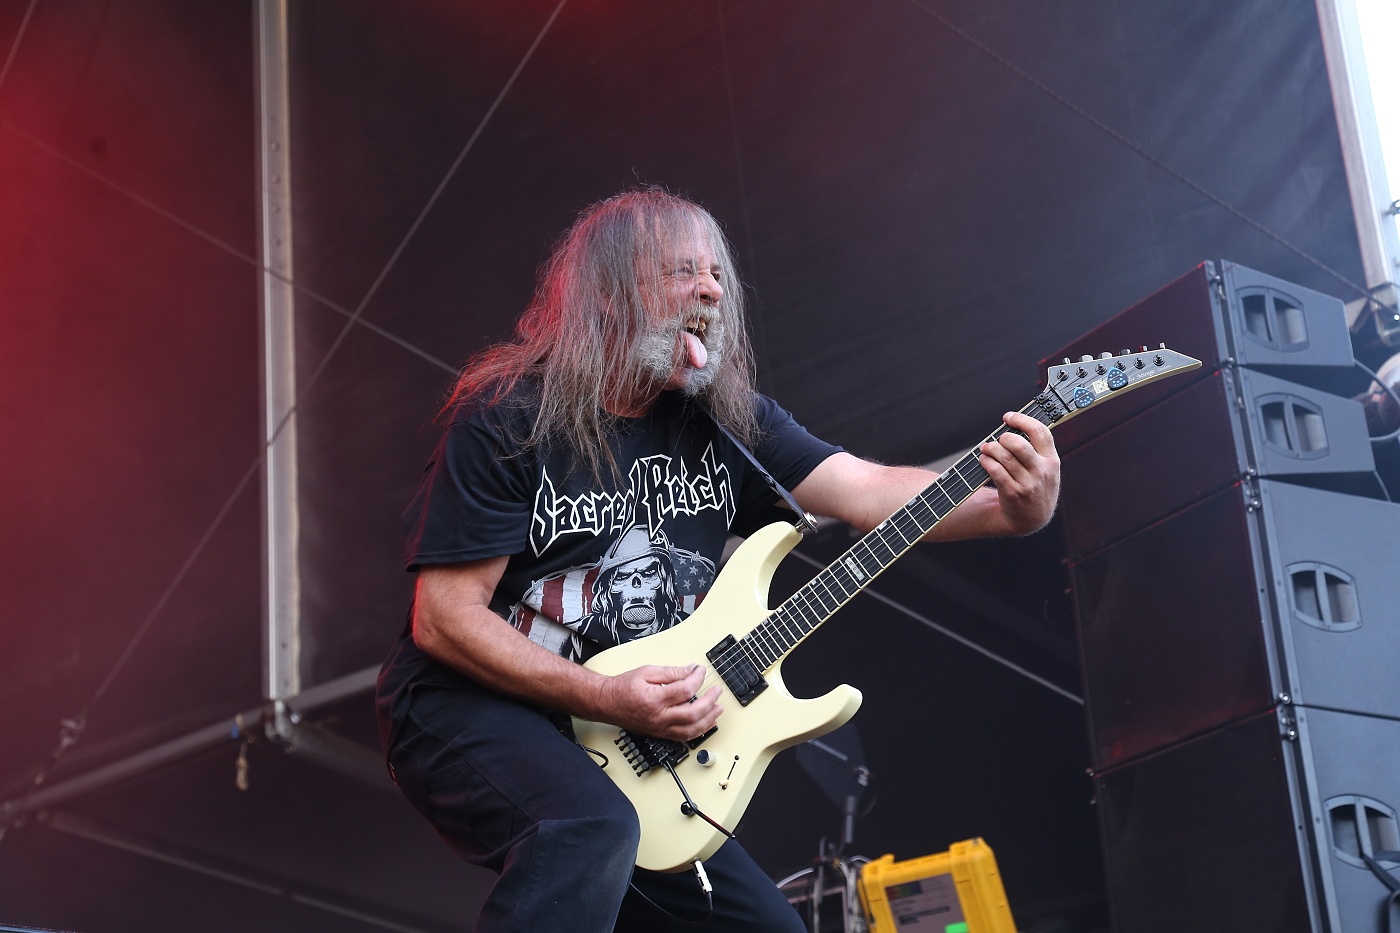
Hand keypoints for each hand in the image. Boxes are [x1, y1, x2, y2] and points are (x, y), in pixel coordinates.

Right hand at [595, 663, 722, 740]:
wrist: (607, 703)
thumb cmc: (624, 687)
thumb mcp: (647, 671)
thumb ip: (671, 672)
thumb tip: (690, 671)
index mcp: (655, 698)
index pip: (685, 689)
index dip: (697, 678)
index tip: (700, 671)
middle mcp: (659, 716)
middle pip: (692, 713)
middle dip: (709, 701)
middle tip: (717, 691)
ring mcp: (660, 728)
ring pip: (690, 730)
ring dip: (709, 720)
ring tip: (718, 709)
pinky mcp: (660, 734)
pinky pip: (683, 737)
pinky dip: (698, 731)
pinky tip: (706, 723)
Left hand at [977, 411, 1059, 534]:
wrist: (1031, 518)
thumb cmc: (1036, 488)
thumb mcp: (1047, 470)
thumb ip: (1038, 450)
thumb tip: (1014, 426)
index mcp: (1052, 460)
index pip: (1040, 432)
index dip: (1022, 420)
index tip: (1009, 417)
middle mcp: (1042, 471)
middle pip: (1019, 444)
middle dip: (1004, 437)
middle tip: (999, 439)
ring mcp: (1027, 483)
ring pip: (1005, 457)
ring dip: (991, 449)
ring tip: (986, 448)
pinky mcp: (1013, 493)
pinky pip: (996, 471)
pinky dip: (986, 462)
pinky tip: (984, 460)